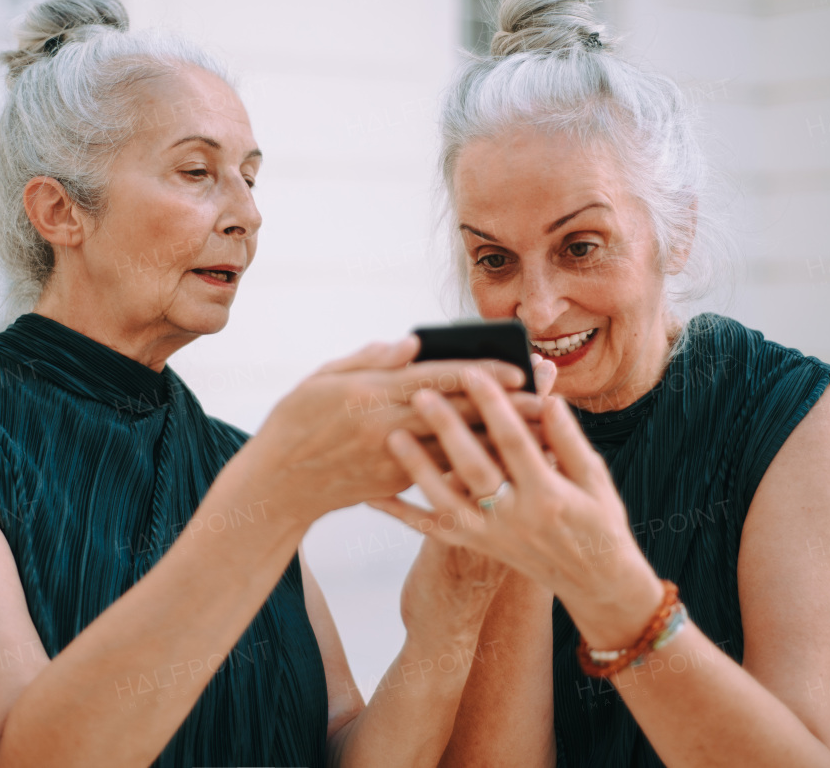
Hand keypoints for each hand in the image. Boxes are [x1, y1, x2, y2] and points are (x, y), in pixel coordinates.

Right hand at [242, 338, 533, 524]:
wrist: (278, 485)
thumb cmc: (298, 421)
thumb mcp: (324, 377)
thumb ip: (371, 359)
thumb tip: (412, 343)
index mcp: (370, 395)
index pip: (438, 380)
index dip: (482, 375)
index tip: (520, 370)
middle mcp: (388, 430)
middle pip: (460, 416)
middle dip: (507, 409)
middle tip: (550, 401)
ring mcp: (394, 462)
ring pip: (461, 449)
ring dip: (501, 441)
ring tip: (540, 434)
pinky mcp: (396, 484)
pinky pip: (444, 472)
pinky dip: (476, 465)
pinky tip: (505, 462)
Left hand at [370, 368, 663, 650]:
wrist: (593, 582)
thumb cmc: (598, 519)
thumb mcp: (595, 478)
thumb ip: (568, 439)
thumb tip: (547, 398)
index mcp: (549, 495)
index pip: (516, 442)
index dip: (494, 406)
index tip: (474, 372)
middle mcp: (516, 518)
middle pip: (475, 468)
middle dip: (448, 430)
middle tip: (422, 394)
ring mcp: (491, 535)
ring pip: (446, 501)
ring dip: (418, 468)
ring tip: (393, 434)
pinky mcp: (475, 546)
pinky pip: (432, 530)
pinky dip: (401, 512)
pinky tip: (374, 493)